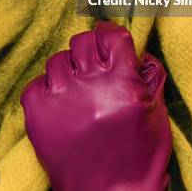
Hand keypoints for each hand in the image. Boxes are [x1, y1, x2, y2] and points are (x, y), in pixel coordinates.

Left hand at [20, 21, 172, 190]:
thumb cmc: (139, 158)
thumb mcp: (155, 113)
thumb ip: (150, 77)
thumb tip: (142, 54)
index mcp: (123, 81)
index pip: (112, 35)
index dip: (109, 33)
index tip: (106, 37)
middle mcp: (92, 84)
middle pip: (82, 41)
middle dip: (89, 49)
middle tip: (92, 65)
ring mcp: (63, 98)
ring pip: (57, 60)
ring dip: (67, 70)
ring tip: (76, 89)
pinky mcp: (39, 115)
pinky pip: (36, 84)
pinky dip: (47, 89)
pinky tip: (60, 103)